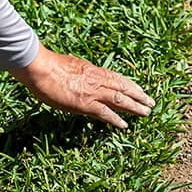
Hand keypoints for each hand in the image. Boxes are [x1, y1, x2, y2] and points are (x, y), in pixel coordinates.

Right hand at [8, 44, 154, 128]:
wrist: (40, 68)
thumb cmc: (47, 66)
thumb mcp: (69, 66)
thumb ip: (79, 73)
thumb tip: (81, 79)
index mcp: (92, 70)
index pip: (117, 78)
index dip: (130, 85)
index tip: (139, 90)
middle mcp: (96, 80)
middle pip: (124, 88)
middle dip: (139, 95)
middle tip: (151, 103)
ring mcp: (92, 92)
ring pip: (120, 99)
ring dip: (135, 107)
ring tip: (146, 113)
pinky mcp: (85, 103)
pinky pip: (105, 113)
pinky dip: (116, 119)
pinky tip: (125, 125)